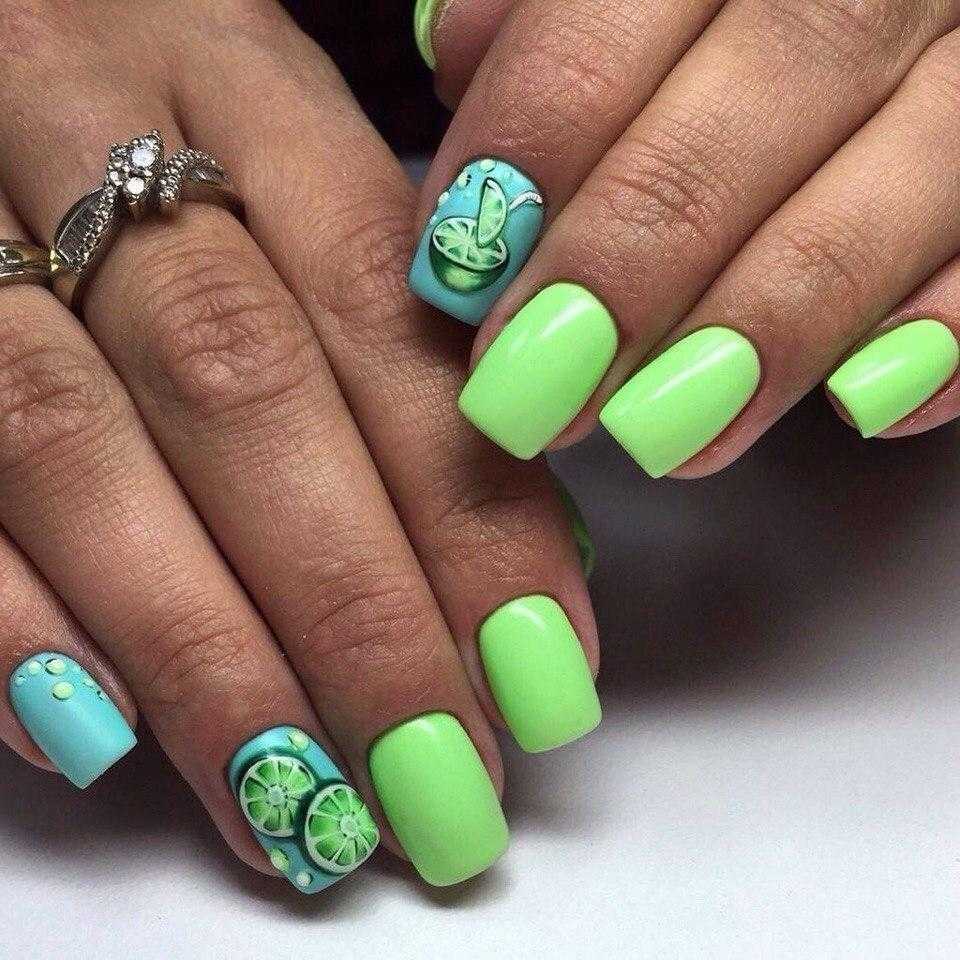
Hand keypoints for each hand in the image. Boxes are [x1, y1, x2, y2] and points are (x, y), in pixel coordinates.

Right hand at [0, 0, 599, 892]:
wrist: (0, 23)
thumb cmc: (176, 119)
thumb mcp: (306, 170)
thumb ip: (406, 343)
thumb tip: (535, 545)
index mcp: (244, 87)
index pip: (387, 324)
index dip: (470, 510)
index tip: (540, 669)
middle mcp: (96, 135)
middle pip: (243, 394)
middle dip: (351, 610)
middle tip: (437, 773)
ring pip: (74, 446)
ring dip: (199, 650)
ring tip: (299, 798)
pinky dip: (10, 614)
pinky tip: (98, 734)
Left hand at [412, 0, 959, 471]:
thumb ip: (544, 6)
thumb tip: (453, 55)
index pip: (586, 48)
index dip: (516, 175)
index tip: (456, 282)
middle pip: (716, 149)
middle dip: (613, 285)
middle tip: (532, 392)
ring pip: (865, 216)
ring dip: (754, 341)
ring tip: (657, 432)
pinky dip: (942, 334)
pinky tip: (862, 403)